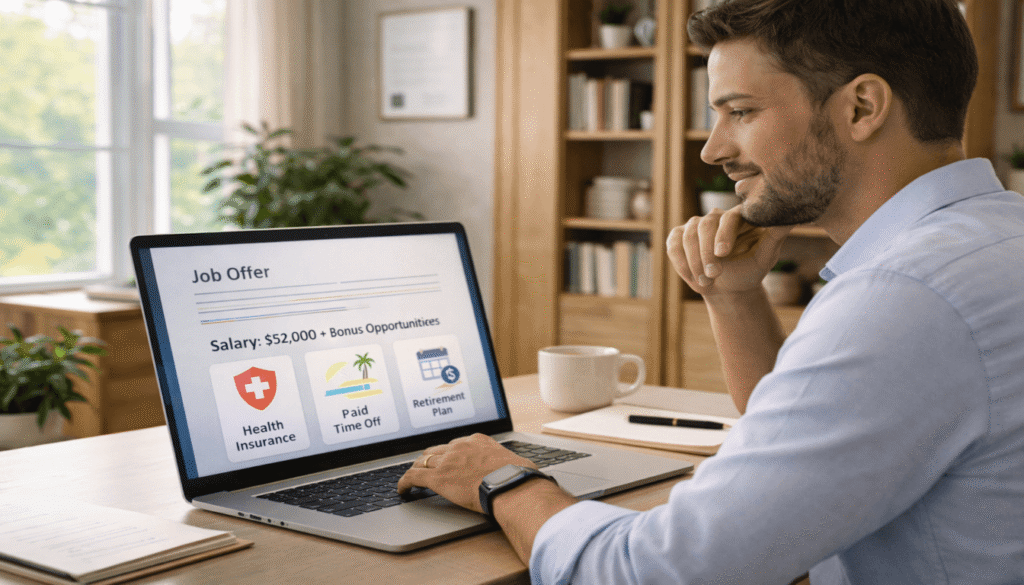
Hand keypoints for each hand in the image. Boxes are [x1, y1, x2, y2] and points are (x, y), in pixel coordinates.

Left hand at [396, 433, 536, 512]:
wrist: (511, 486)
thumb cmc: (518, 477)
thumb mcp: (514, 462)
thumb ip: (507, 463)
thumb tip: (519, 469)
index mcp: (477, 441)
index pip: (456, 444)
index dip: (449, 453)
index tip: (448, 459)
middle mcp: (460, 447)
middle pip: (436, 450)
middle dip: (430, 458)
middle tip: (426, 467)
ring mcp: (447, 461)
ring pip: (422, 461)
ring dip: (416, 469)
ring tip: (413, 477)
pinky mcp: (438, 477)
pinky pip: (413, 476)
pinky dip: (404, 482)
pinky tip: (402, 490)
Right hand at [666, 206, 791, 296]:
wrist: (729, 289)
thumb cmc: (750, 271)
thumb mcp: (765, 257)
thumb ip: (775, 236)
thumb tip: (791, 218)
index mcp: (738, 217)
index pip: (728, 218)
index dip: (723, 234)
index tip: (722, 254)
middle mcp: (715, 217)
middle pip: (704, 225)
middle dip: (706, 253)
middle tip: (714, 275)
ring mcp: (694, 225)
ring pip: (687, 236)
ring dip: (694, 261)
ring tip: (705, 282)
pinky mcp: (678, 237)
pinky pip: (673, 245)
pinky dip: (681, 262)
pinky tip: (692, 277)